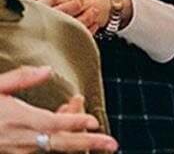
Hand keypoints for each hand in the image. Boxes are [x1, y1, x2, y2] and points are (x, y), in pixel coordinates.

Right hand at [0, 66, 117, 151]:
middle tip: (112, 144)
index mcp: (19, 119)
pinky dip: (57, 144)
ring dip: (76, 145)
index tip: (94, 122)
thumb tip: (49, 70)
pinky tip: (67, 133)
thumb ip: (23, 78)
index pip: (54, 124)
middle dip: (89, 144)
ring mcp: (18, 151)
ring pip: (53, 150)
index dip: (76, 123)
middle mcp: (22, 139)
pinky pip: (41, 151)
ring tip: (96, 140)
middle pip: (61, 144)